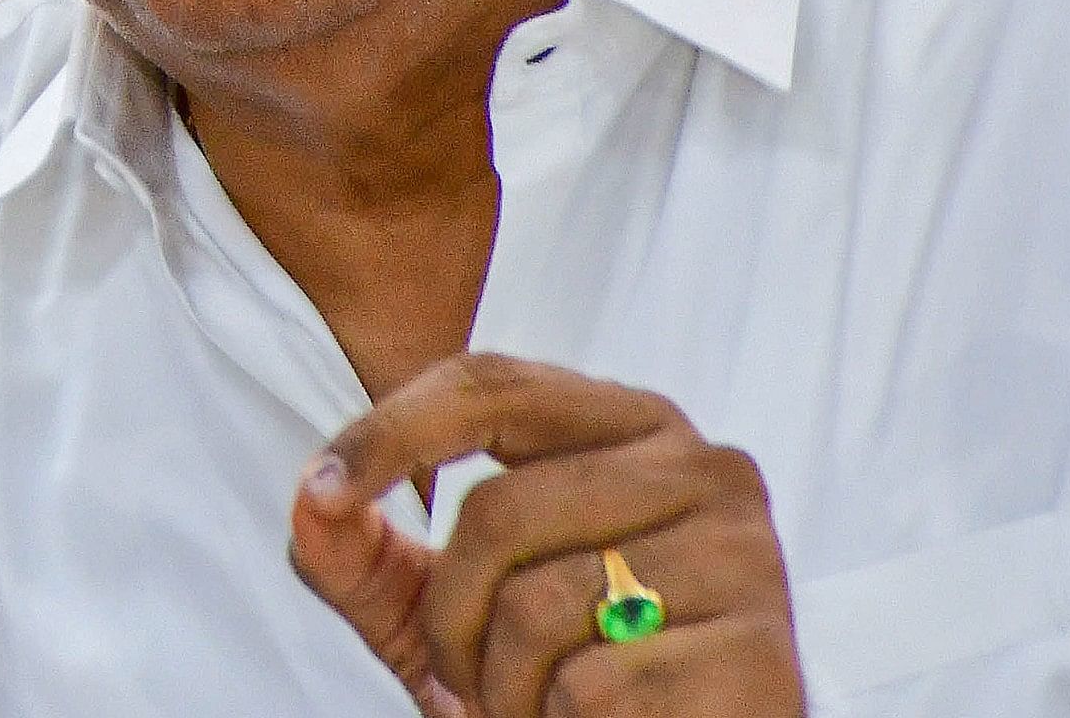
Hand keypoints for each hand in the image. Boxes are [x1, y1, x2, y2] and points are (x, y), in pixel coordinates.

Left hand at [288, 354, 803, 717]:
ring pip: (538, 606)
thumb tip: (310, 502)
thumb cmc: (570, 674)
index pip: (489, 385)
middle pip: (496, 512)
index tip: (322, 488)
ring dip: (503, 685)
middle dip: (449, 620)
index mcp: (630, 425)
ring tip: (536, 706)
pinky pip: (593, 685)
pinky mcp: (758, 652)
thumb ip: (367, 555)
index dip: (389, 429)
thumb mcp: (451, 610)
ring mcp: (742, 556)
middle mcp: (703, 466)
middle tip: (468, 681)